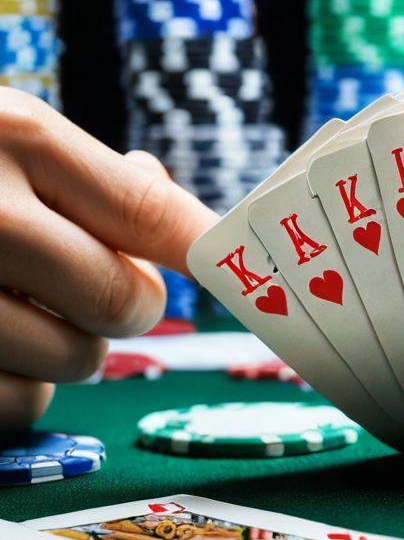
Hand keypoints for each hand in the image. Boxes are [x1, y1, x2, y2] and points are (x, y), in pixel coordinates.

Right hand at [0, 90, 217, 428]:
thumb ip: (83, 172)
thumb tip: (176, 215)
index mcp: (9, 133)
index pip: (150, 211)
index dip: (211, 252)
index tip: (244, 274)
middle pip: (127, 301)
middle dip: (124, 306)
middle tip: (94, 289)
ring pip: (74, 363)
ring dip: (67, 350)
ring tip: (18, 309)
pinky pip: (13, 407)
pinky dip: (14, 390)